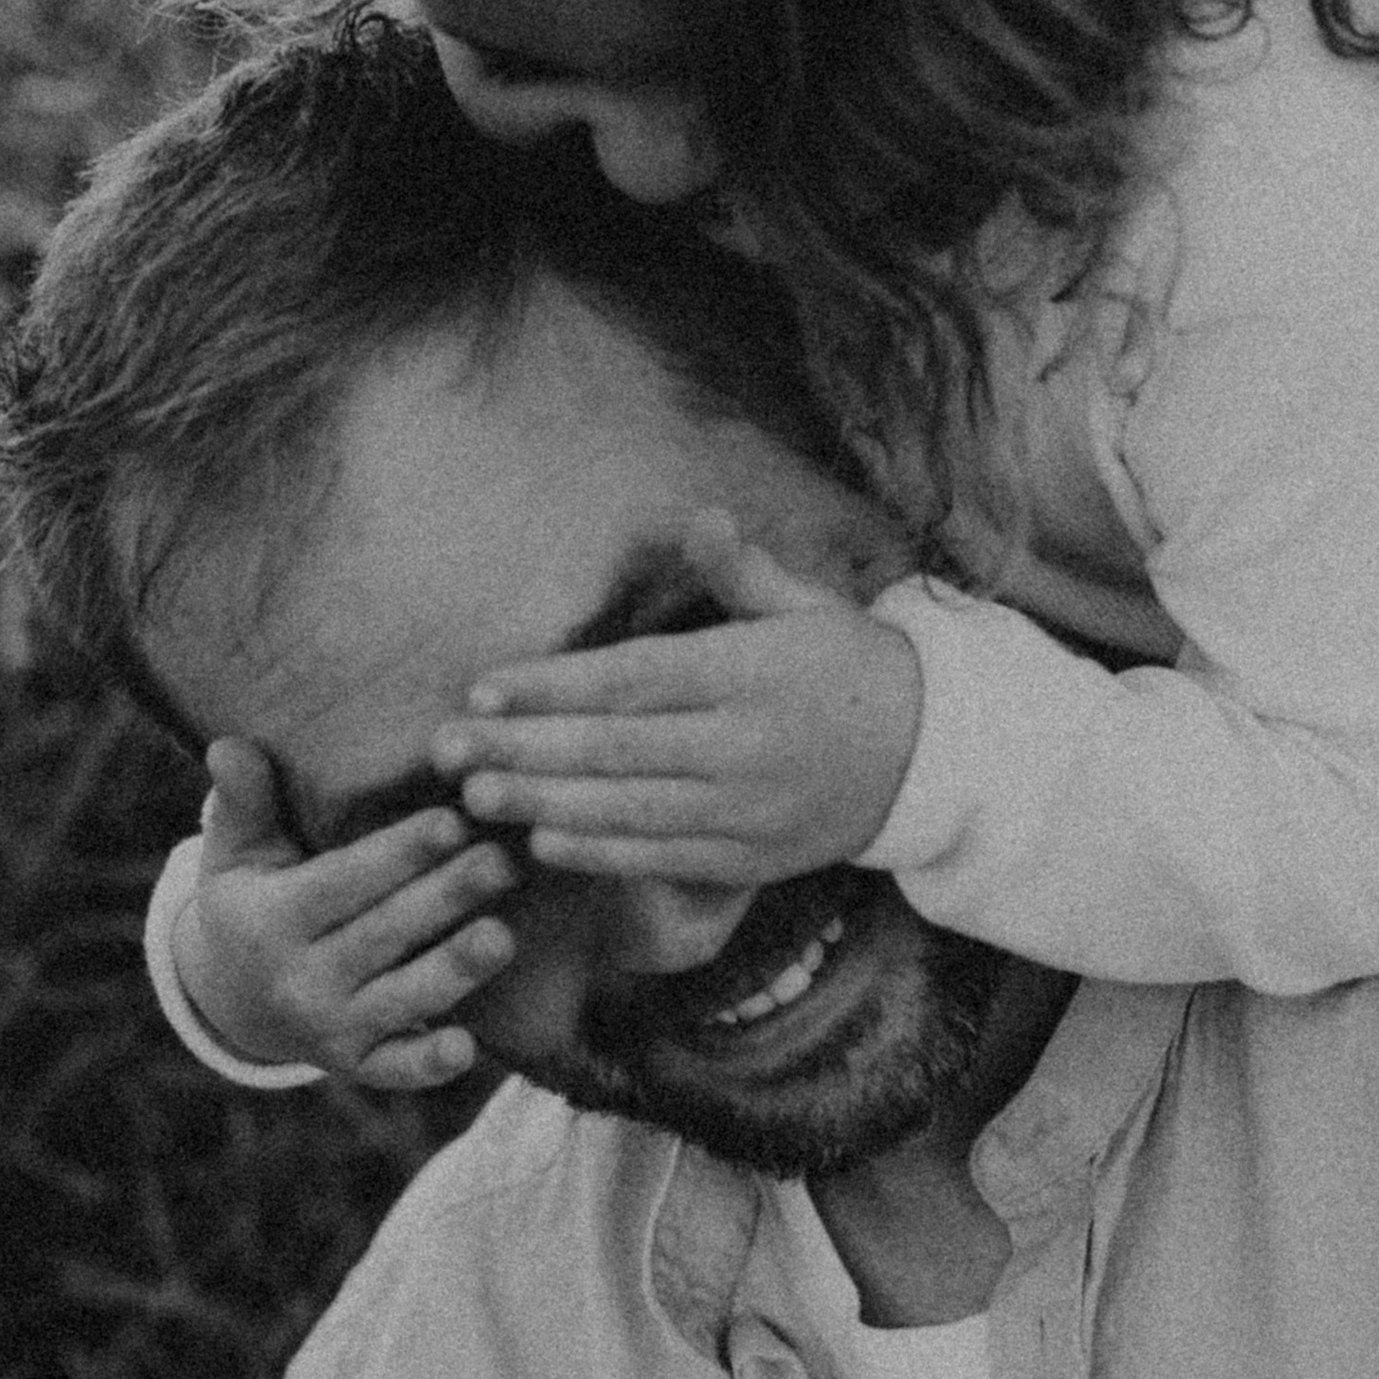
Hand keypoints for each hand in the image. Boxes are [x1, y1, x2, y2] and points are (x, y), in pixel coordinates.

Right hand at [180, 739, 514, 1087]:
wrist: (235, 996)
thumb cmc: (252, 898)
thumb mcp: (236, 851)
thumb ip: (243, 801)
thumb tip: (229, 746)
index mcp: (269, 920)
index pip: (340, 883)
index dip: (396, 855)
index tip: (451, 820)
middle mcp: (298, 981)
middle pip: (381, 936)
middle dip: (444, 898)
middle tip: (503, 861)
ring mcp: (329, 1030)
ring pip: (399, 999)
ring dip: (452, 972)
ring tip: (502, 936)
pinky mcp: (358, 1066)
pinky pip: (395, 1070)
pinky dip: (427, 1065)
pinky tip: (467, 1048)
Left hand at [434, 510, 922, 884]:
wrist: (931, 755)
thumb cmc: (851, 668)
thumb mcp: (808, 605)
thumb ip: (741, 572)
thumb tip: (700, 519)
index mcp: (748, 671)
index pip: (633, 678)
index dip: (553, 687)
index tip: (482, 690)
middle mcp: (743, 743)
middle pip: (615, 748)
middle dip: (524, 750)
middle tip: (447, 750)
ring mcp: (746, 808)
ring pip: (630, 810)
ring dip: (544, 806)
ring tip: (474, 799)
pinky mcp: (750, 858)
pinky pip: (663, 858)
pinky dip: (600, 854)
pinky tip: (541, 844)